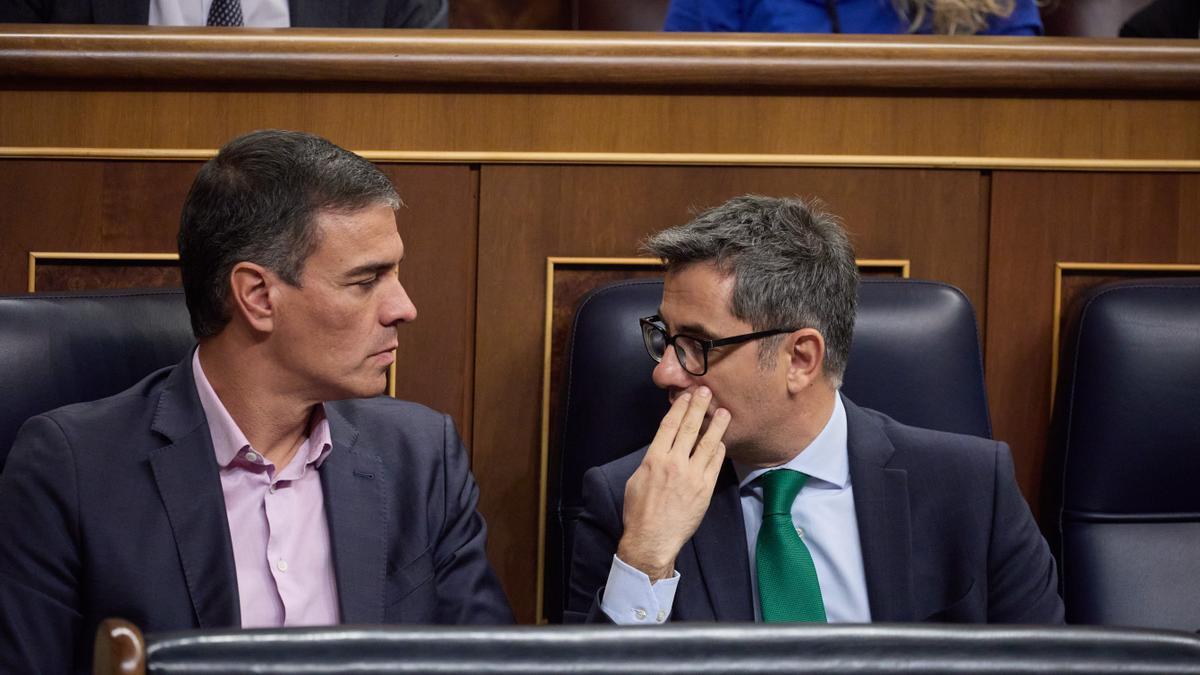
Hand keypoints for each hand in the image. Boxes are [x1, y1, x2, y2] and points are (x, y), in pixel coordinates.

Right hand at [616, 387, 728, 580]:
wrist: (652, 539)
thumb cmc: (639, 512)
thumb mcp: (636, 480)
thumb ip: (651, 460)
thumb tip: (663, 448)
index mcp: (655, 459)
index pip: (669, 426)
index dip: (679, 408)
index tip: (686, 396)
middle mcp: (675, 463)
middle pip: (690, 428)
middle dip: (699, 407)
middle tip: (706, 392)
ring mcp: (692, 476)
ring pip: (707, 443)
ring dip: (716, 425)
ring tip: (724, 412)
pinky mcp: (705, 488)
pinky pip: (715, 463)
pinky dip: (718, 450)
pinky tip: (721, 441)